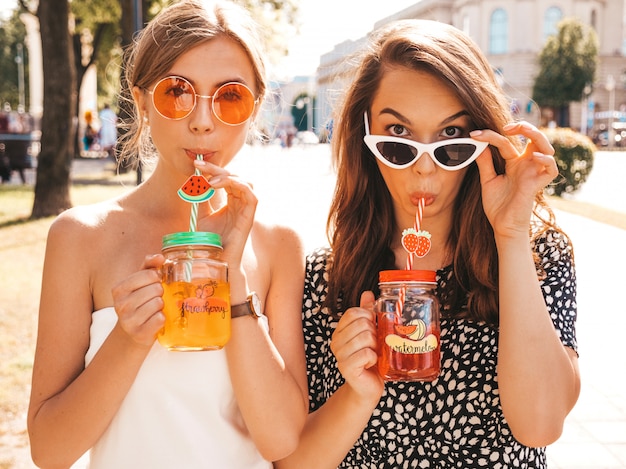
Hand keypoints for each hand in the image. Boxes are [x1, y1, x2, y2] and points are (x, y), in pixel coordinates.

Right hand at [111, 254, 164, 346]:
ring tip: (154, 309)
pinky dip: (162, 318)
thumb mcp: (139, 282)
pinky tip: (154, 319)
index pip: (149, 274)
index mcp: (119, 289)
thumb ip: (148, 266)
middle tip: (154, 298)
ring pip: (159, 303)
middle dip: (160, 293)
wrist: (131, 332)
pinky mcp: (139, 333)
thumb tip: (160, 257)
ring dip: (161, 306)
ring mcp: (129, 321)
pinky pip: (160, 318)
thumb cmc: (138, 302)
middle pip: (156, 289)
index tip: (154, 283)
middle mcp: (121, 305)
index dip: (157, 278)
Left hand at [193, 159, 257, 268]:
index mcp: (232, 201)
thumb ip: (201, 198)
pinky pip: (251, 194)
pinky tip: (218, 186)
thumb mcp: (201, 215)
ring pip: (245, 182)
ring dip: (227, 176)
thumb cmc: (211, 241)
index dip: (212, 169)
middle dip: (216, 168)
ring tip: (209, 181)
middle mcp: (241, 203)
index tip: (196, 165)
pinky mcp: (250, 216)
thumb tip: (196, 180)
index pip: (226, 178)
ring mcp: (247, 210)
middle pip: (235, 176)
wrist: (216, 259)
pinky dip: (236, 185)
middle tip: (199, 166)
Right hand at [331, 291, 383, 402]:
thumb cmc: (370, 359)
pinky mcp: (346, 368)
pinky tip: (370, 364)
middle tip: (374, 345)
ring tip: (373, 355)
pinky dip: (373, 358)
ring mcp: (339, 355)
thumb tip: (368, 293)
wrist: (368, 386)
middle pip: (362, 324)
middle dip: (374, 334)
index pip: (353, 312)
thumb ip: (367, 312)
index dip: (368, 317)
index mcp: (340, 331)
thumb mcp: (370, 333)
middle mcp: (336, 342)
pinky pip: (366, 354)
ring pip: (365, 338)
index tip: (372, 328)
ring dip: (375, 347)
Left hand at [470, 122, 557, 237]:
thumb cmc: (497, 206)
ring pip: (546, 148)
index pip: (506, 142)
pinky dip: (545, 160)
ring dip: (537, 135)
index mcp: (514, 163)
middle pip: (534, 138)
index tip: (474, 134)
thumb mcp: (488, 180)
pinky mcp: (538, 184)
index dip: (491, 135)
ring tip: (521, 130)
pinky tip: (533, 156)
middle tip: (507, 126)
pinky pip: (551, 169)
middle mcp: (526, 165)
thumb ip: (485, 163)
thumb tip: (478, 144)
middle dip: (524, 126)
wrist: (502, 226)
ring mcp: (533, 173)